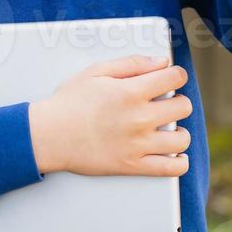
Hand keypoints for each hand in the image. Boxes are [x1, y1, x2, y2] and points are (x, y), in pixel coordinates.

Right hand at [29, 54, 191, 177]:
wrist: (49, 136)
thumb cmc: (69, 102)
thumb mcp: (96, 72)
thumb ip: (132, 63)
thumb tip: (161, 62)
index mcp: (131, 92)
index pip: (174, 78)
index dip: (177, 74)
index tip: (172, 78)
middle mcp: (139, 118)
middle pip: (183, 107)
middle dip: (178, 100)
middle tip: (167, 102)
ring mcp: (137, 145)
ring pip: (181, 139)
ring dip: (180, 131)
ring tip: (170, 128)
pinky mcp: (132, 166)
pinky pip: (169, 169)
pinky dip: (179, 163)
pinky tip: (176, 155)